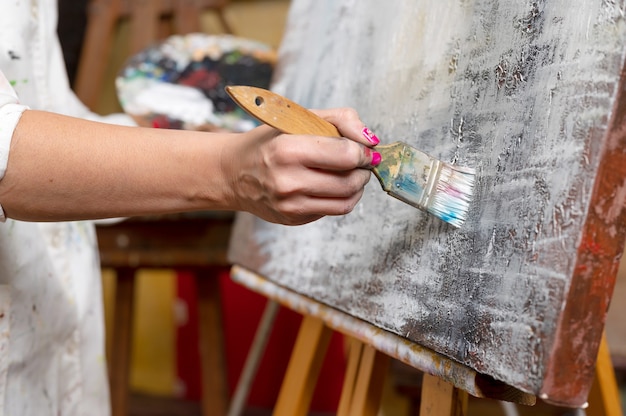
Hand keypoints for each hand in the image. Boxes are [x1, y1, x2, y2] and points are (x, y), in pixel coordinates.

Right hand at [222, 107, 379, 224]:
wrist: (233, 173)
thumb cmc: (268, 142)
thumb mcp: (299, 119)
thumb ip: (340, 119)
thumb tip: (371, 139)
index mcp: (288, 149)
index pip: (346, 155)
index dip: (363, 152)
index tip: (365, 149)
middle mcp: (287, 181)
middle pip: (349, 181)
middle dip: (364, 170)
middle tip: (362, 162)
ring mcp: (290, 205)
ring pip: (346, 201)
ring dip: (358, 187)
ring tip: (352, 174)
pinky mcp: (293, 219)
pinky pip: (332, 211)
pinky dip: (342, 198)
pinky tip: (334, 185)